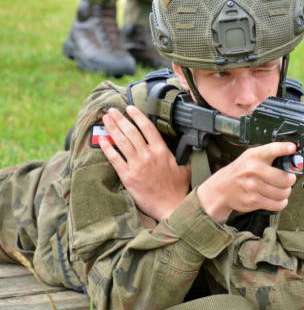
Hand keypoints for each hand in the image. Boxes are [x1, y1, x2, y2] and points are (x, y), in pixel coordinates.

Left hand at [99, 105, 190, 221]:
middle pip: (131, 132)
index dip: (137, 116)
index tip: (130, 108)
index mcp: (162, 151)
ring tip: (106, 118)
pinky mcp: (127, 176)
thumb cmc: (178, 189)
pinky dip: (107, 147)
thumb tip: (189, 145)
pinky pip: (114, 158)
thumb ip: (185, 154)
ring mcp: (137, 165)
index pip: (148, 128)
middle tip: (111, 110)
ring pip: (122, 142)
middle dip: (120, 118)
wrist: (170, 207)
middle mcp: (148, 155)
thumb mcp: (186, 168)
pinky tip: (102, 139)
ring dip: (112, 128)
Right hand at [196, 142, 297, 221]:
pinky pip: (276, 205)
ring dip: (286, 193)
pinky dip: (281, 203)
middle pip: (285, 179)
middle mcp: (254, 170)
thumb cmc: (241, 172)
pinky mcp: (253, 201)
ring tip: (281, 190)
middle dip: (290, 180)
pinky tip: (277, 199)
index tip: (292, 147)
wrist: (221, 189)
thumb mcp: (251, 157)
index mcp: (255, 156)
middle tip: (287, 180)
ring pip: (283, 193)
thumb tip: (293, 162)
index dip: (284, 148)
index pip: (272, 150)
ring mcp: (253, 186)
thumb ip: (270, 157)